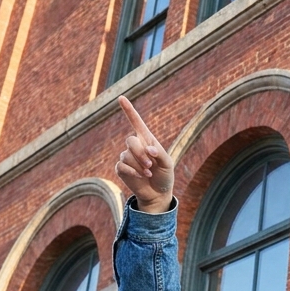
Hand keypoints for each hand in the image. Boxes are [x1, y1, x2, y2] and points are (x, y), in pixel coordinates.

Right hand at [115, 96, 174, 212]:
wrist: (158, 193)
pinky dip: (133, 172)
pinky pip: (122, 166)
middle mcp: (135, 146)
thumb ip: (160, 153)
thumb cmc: (165, 176)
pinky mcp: (121, 168)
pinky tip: (141, 177)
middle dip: (140, 154)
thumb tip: (149, 148)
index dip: (129, 110)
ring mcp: (127, 157)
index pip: (136, 122)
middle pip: (130, 141)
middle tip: (150, 165)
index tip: (121, 98)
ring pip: (127, 155)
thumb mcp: (168, 163)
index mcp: (147, 140)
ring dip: (139, 166)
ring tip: (148, 173)